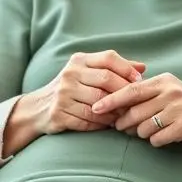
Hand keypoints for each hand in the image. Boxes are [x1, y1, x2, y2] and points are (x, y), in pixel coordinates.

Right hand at [24, 50, 144, 134]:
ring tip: (124, 114)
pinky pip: (87, 120)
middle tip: (134, 101)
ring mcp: (62, 94)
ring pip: (99, 102)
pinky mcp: (58, 114)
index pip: (108, 58)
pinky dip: (102, 123)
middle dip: (124, 91)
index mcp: (79, 60)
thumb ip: (115, 68)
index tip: (139, 80)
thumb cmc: (73, 87)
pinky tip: (109, 124)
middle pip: (106, 79)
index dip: (127, 68)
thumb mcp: (89, 72)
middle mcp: (70, 74)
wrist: (38, 108)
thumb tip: (142, 68)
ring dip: (115, 110)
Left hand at [93, 72, 181, 149]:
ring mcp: (178, 109)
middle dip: (126, 124)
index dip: (111, 99)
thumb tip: (115, 105)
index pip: (131, 89)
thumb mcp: (170, 91)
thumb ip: (147, 93)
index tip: (95, 107)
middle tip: (127, 127)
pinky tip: (166, 136)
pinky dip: (157, 141)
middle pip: (133, 112)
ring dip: (142, 134)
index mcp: (165, 81)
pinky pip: (156, 139)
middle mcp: (171, 92)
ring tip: (153, 130)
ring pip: (142, 128)